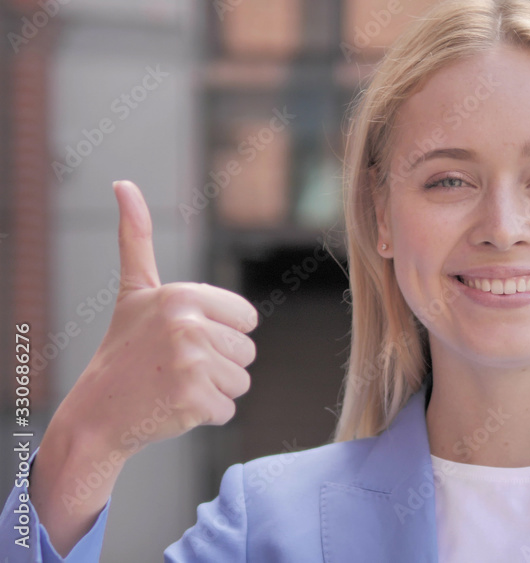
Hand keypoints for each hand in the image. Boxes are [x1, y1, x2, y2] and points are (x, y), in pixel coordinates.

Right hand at [31, 180, 258, 555]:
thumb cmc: (124, 349)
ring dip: (214, 390)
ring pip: (241, 381)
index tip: (184, 338)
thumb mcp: (134, 290)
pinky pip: (227, 410)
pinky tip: (173, 406)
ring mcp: (190, 364)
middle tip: (174, 366)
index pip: (248, 319)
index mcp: (183, 296)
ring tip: (174, 385)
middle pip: (247, 352)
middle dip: (218, 364)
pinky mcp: (192, 401)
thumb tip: (123, 184)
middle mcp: (187, 325)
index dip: (222, 333)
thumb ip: (136, 238)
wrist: (98, 411)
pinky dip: (205, 415)